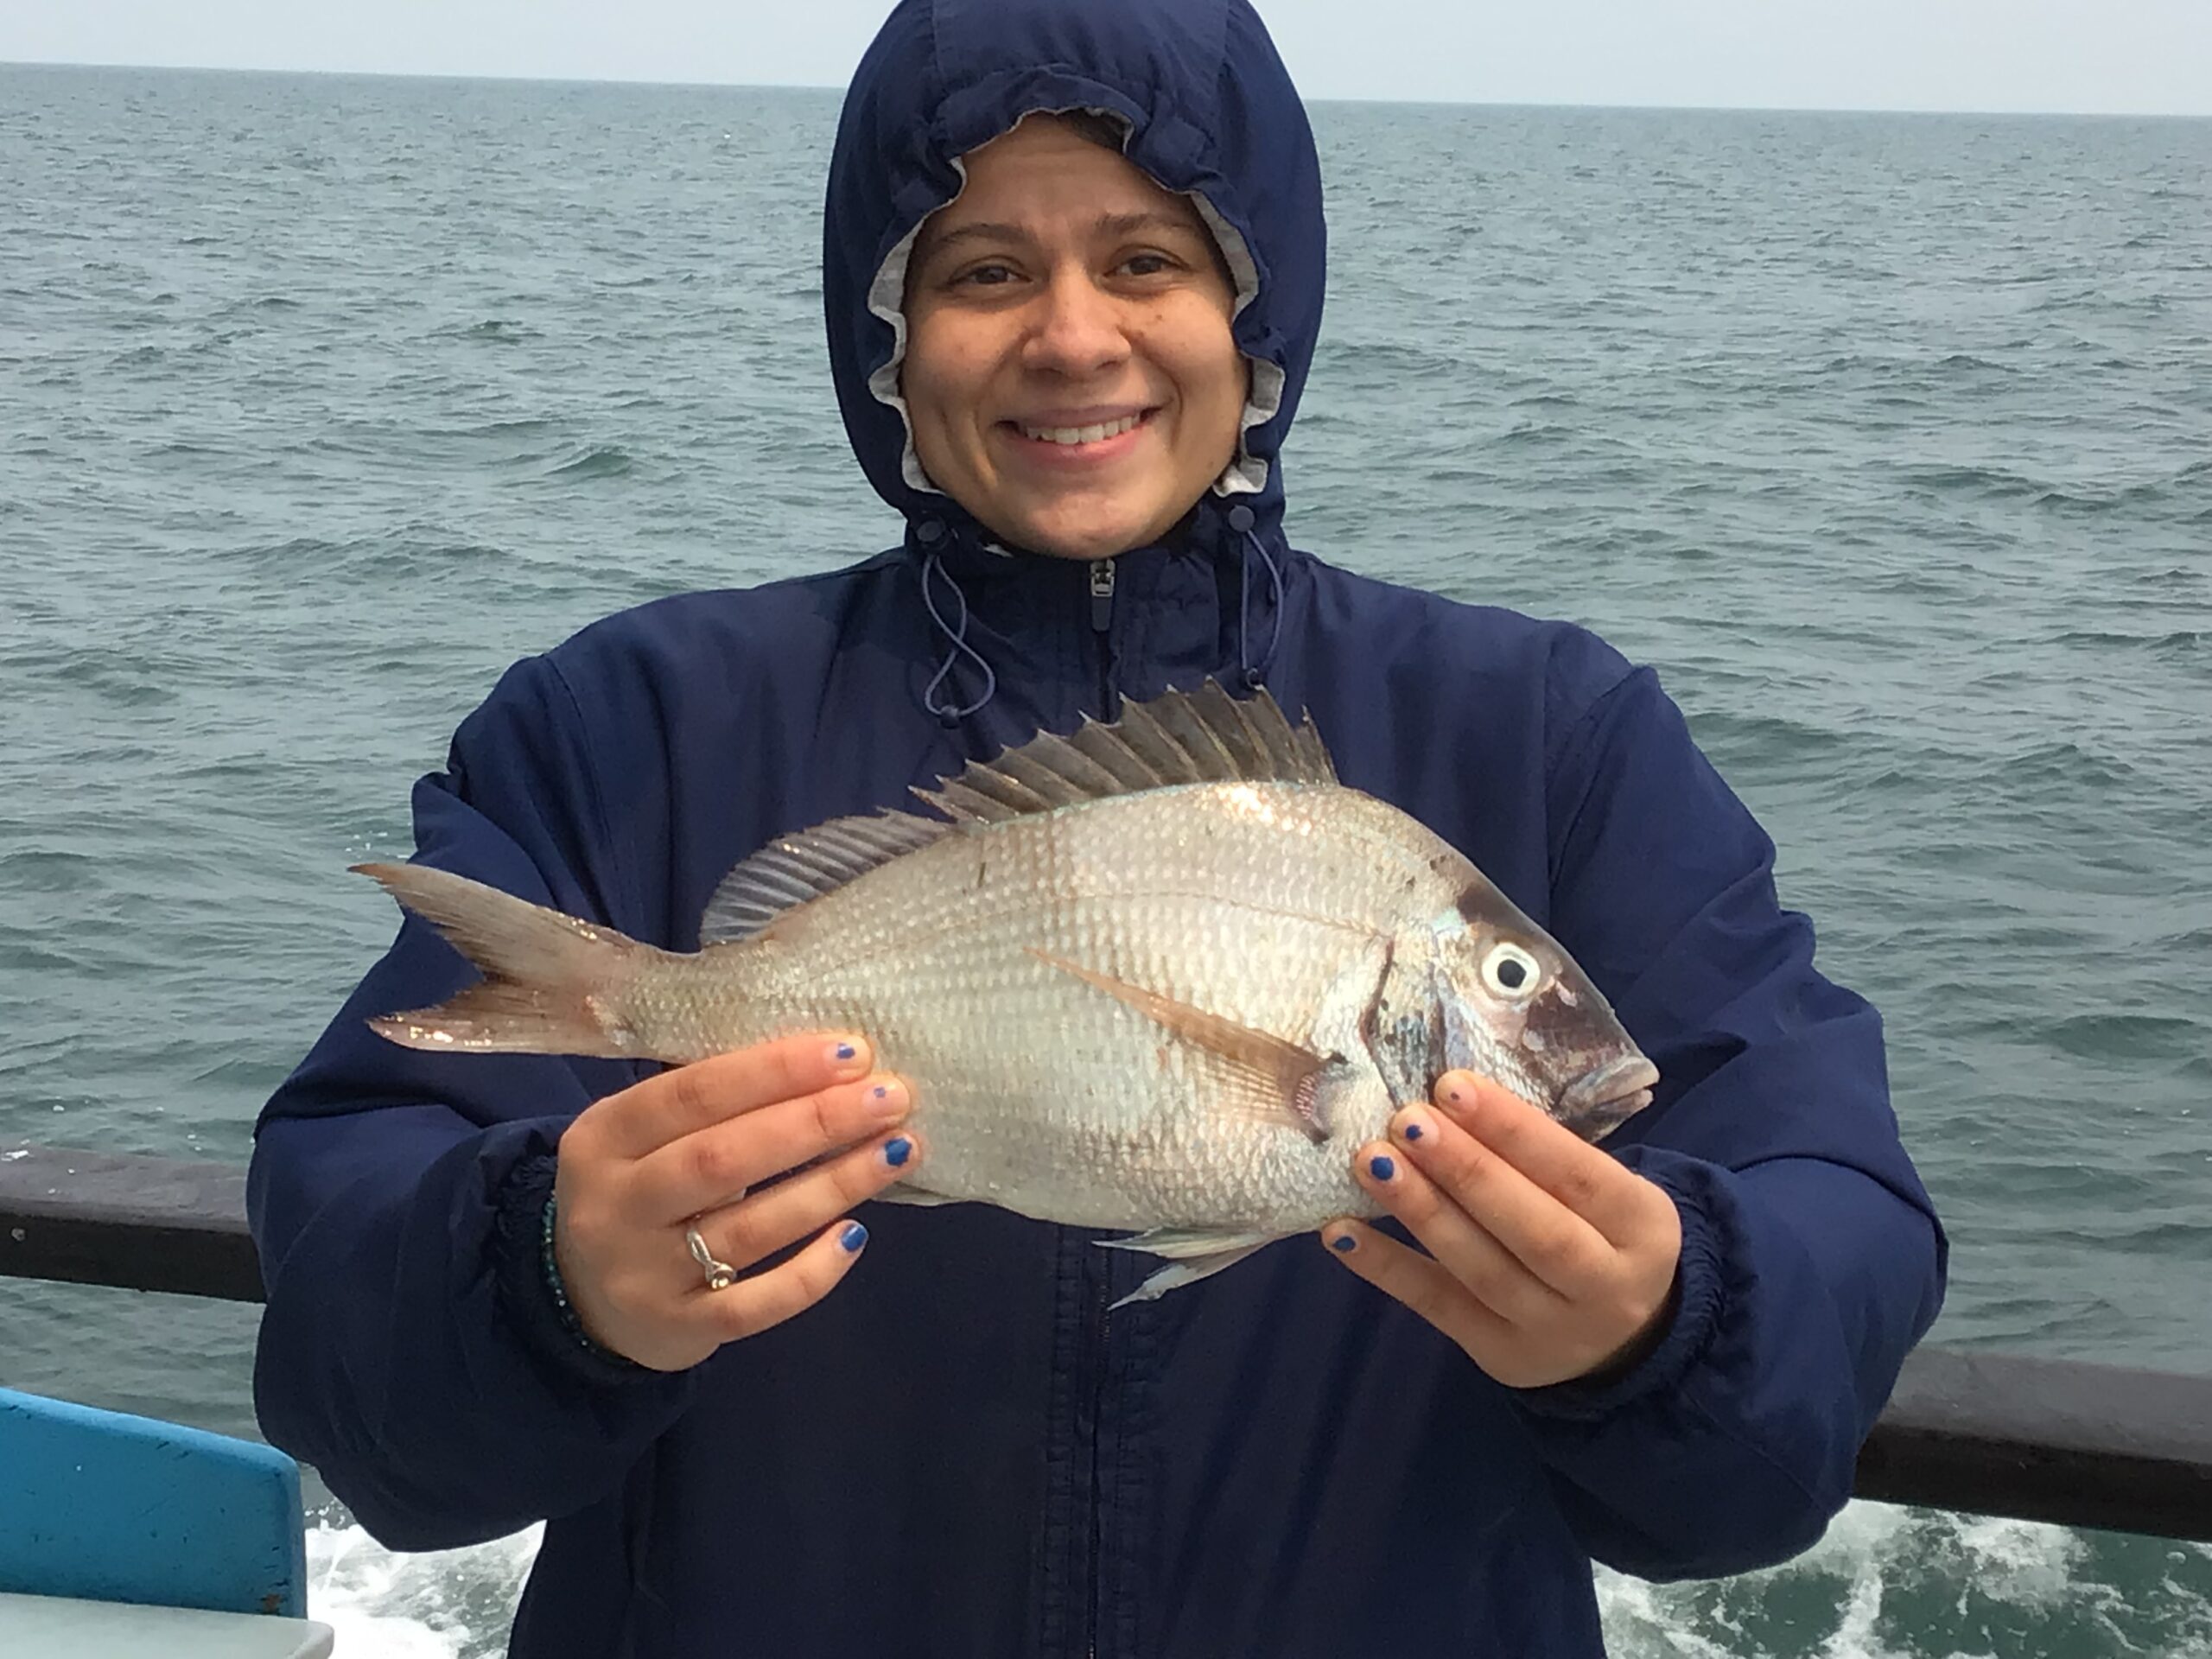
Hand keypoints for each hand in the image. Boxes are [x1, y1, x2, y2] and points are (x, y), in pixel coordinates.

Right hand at [550, 1032, 921, 1370]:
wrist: (582, 1301)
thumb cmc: (640, 1189)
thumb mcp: (642, 1136)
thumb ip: (709, 1101)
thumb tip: (830, 1064)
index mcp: (605, 1137)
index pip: (692, 1094)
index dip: (774, 1070)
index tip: (851, 1053)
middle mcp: (616, 1206)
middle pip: (722, 1158)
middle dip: (814, 1122)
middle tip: (890, 1098)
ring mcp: (645, 1274)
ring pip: (750, 1228)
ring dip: (833, 1186)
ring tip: (897, 1149)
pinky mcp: (678, 1328)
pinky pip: (755, 1305)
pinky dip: (811, 1272)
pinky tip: (856, 1235)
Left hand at [1322, 1070, 1680, 1388]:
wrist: (1627, 1343)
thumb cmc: (1599, 1233)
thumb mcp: (1605, 1193)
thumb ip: (1546, 1155)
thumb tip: (1449, 1096)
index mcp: (1642, 1226)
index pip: (1578, 1174)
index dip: (1514, 1130)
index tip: (1453, 1085)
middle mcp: (1605, 1284)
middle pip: (1534, 1229)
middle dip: (1466, 1171)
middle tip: (1407, 1121)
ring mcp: (1552, 1328)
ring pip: (1482, 1269)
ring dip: (1421, 1211)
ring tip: (1371, 1161)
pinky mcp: (1500, 1355)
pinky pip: (1438, 1307)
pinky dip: (1387, 1268)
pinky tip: (1342, 1231)